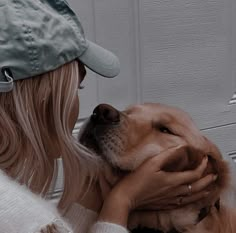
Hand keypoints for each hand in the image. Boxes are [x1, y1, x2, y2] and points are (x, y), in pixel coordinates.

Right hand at [98, 145, 214, 226]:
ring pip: (193, 197)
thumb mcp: (151, 163)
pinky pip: (185, 203)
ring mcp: (171, 199)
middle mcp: (174, 191)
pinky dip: (193, 200)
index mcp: (172, 180)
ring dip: (203, 191)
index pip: (194, 174)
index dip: (202, 166)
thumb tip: (179, 147)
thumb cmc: (137, 180)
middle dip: (207, 180)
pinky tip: (192, 198)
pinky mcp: (166, 204)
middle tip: (213, 175)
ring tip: (209, 188)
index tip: (205, 159)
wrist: (127, 196)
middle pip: (197, 187)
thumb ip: (167, 154)